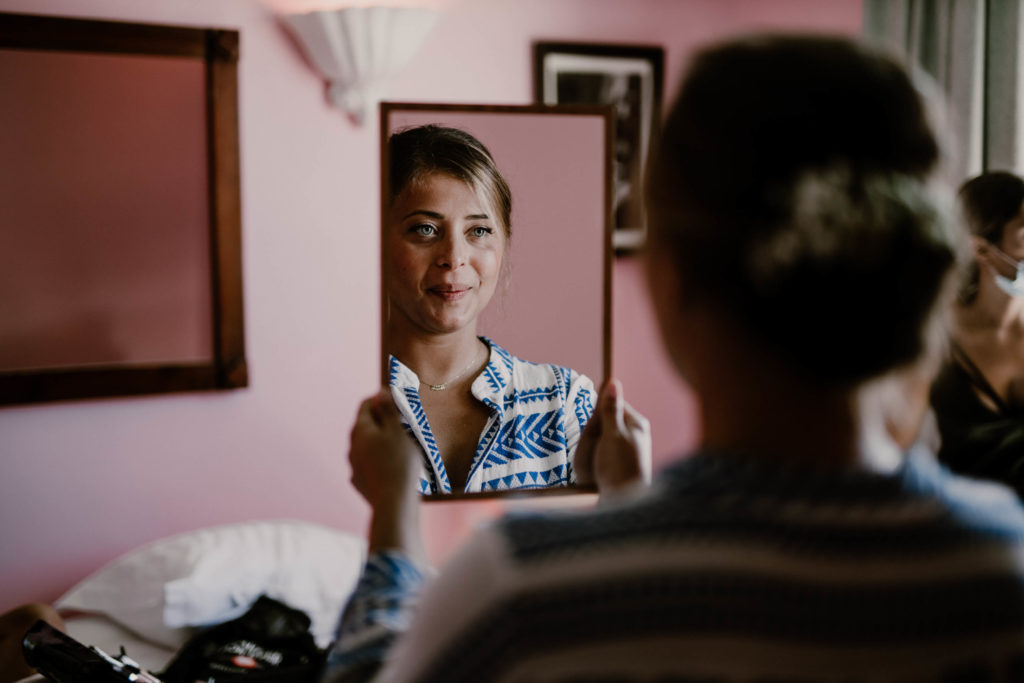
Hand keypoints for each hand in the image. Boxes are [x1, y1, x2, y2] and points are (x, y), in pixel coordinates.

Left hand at [349, 388, 425, 557]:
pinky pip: (369, 465)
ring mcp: (354, 465)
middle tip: (403, 424)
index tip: (396, 402)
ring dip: (381, 442)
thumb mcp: (397, 431)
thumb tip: (379, 392)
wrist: (393, 502)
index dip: (380, 399)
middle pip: (365, 426)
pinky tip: (393, 467)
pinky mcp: (359, 482)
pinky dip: (379, 461)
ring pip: (367, 447)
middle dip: (382, 422)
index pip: (365, 405)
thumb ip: (387, 410)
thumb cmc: (399, 462)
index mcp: (360, 430)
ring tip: (401, 447)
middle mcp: (352, 446)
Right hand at [575, 378, 651, 495]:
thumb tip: (612, 381)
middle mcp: (632, 434)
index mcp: (636, 424)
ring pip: (595, 441)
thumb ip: (610, 409)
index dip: (596, 416)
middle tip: (597, 453)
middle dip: (591, 436)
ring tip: (596, 468)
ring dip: (589, 452)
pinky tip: (597, 475)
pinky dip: (592, 464)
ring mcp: (624, 450)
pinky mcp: (615, 463)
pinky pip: (595, 456)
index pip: (608, 405)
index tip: (596, 431)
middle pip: (600, 423)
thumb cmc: (619, 468)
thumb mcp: (612, 435)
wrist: (623, 505)